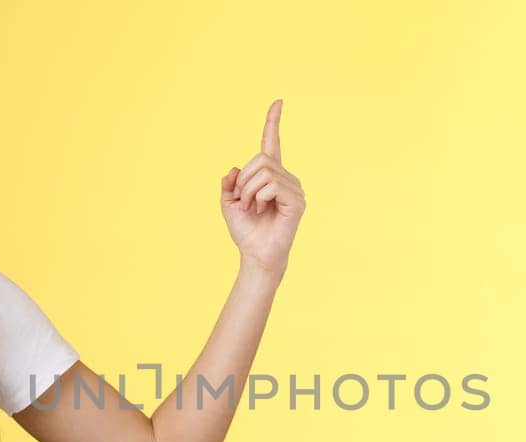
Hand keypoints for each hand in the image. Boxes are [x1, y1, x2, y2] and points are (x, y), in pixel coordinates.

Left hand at [221, 99, 305, 282]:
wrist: (255, 255)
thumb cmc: (246, 231)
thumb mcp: (228, 203)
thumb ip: (229, 183)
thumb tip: (236, 168)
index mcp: (270, 176)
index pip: (272, 143)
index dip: (273, 123)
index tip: (278, 102)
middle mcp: (285, 178)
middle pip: (260, 159)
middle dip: (244, 180)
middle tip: (243, 202)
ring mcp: (293, 189)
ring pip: (264, 172)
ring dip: (249, 192)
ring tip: (252, 209)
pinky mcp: (296, 201)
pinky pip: (272, 186)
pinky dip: (259, 198)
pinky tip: (262, 211)